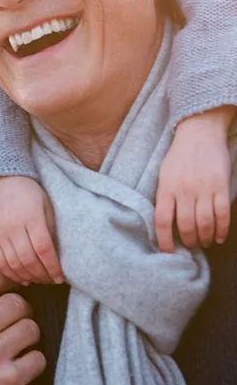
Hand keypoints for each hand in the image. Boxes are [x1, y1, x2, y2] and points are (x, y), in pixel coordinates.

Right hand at [0, 175, 62, 284]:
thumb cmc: (28, 191)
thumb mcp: (46, 205)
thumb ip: (50, 229)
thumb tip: (57, 255)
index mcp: (31, 218)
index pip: (44, 249)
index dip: (53, 267)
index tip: (60, 277)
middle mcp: (13, 227)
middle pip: (28, 260)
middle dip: (42, 275)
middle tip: (52, 280)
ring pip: (13, 263)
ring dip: (28, 276)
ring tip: (39, 280)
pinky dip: (11, 273)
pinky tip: (22, 278)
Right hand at [0, 268, 44, 384]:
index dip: (4, 279)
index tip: (9, 285)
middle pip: (16, 302)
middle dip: (18, 311)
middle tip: (13, 322)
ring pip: (31, 329)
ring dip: (28, 337)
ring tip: (16, 345)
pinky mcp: (8, 381)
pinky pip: (37, 359)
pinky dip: (32, 363)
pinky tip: (18, 368)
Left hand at [154, 107, 234, 251]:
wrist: (199, 134)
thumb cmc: (178, 156)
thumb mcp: (163, 174)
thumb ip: (164, 195)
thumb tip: (164, 221)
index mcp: (166, 188)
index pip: (161, 220)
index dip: (164, 239)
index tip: (168, 250)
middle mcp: (183, 191)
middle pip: (185, 225)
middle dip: (189, 240)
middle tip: (191, 246)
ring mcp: (203, 189)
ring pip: (205, 223)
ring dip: (205, 237)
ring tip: (205, 242)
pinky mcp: (220, 187)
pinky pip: (222, 214)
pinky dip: (222, 229)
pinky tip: (220, 237)